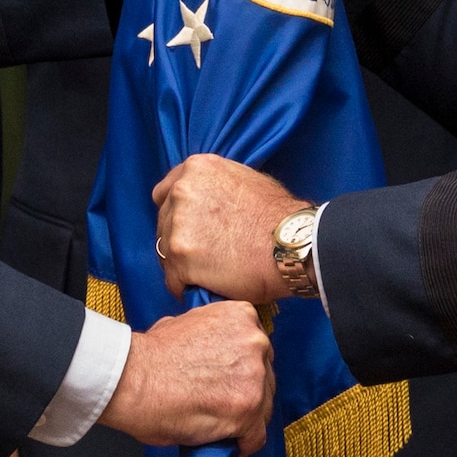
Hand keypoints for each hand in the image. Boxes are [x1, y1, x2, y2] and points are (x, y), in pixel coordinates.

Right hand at [99, 300, 273, 456]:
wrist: (134, 379)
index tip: (231, 380)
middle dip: (246, 392)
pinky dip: (243, 444)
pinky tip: (228, 443)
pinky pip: (255, 436)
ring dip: (245, 419)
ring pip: (262, 408)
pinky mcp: (247, 412)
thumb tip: (214, 352)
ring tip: (220, 425)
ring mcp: (254, 378)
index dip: (242, 368)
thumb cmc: (150, 356)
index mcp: (242, 317)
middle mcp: (255, 343)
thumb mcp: (185, 322)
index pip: (257, 348)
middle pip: (264, 377)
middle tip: (222, 404)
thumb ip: (212, 335)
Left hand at [154, 154, 307, 302]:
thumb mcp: (244, 178)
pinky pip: (173, 280)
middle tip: (203, 256)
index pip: (164, 194)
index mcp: (195, 169)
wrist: (291, 244)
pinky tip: (204, 288)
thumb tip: (207, 199)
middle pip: (164, 224)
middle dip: (180, 240)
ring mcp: (178, 225)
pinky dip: (185, 287)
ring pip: (166, 253)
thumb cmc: (279, 216)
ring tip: (208, 274)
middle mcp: (181, 192)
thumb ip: (214, 186)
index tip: (188, 229)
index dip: (176, 214)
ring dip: (182, 265)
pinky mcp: (181, 258)